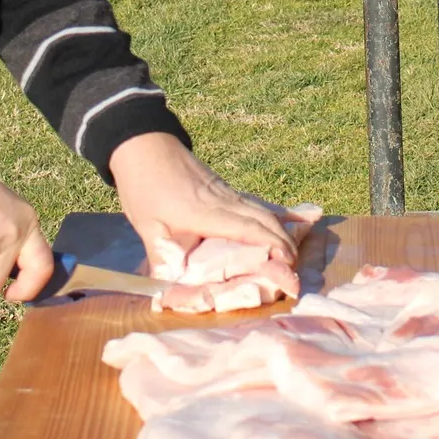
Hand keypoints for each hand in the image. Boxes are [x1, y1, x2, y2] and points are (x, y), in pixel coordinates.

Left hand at [110, 133, 295, 267]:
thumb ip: (161, 258)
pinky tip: (288, 218)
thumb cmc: (144, 186)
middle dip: (285, 242)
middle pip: (265, 219)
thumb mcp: (147, 226)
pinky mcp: (223, 188)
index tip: (289, 263)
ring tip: (294, 252)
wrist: (144, 145)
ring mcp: (226, 192)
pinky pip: (255, 203)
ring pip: (263, 209)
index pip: (249, 229)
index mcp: (207, 212)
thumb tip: (165, 293)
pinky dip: (273, 215)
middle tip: (295, 267)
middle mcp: (224, 200)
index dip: (273, 245)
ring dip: (282, 230)